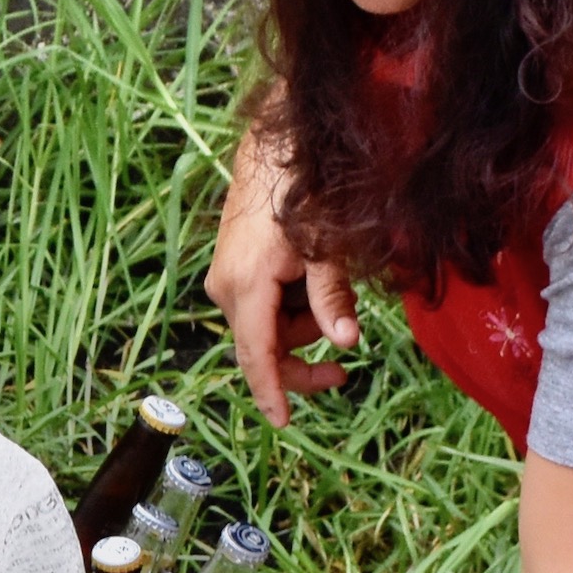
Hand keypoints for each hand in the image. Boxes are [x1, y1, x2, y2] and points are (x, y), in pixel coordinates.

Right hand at [207, 131, 356, 425]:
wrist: (273, 149)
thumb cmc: (300, 192)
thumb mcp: (326, 249)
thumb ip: (333, 300)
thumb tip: (347, 343)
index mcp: (245, 286)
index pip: (257, 355)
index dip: (272, 392)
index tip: (283, 423)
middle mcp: (226, 288)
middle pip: (261, 348)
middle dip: (300, 362)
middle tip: (343, 374)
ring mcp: (225, 279)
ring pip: (265, 329)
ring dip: (300, 327)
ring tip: (332, 294)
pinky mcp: (231, 269)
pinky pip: (261, 308)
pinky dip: (289, 309)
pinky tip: (310, 282)